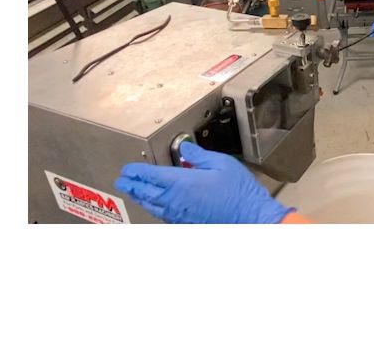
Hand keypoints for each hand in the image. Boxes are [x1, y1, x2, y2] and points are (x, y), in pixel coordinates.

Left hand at [114, 142, 293, 223]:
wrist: (250, 218)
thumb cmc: (239, 193)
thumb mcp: (222, 164)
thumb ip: (199, 155)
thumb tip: (185, 149)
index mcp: (183, 183)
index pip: (151, 176)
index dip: (136, 171)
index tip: (128, 169)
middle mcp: (176, 201)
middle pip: (146, 193)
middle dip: (132, 185)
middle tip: (122, 180)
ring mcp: (180, 215)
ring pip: (152, 206)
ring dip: (140, 197)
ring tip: (133, 191)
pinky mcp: (186, 223)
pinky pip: (163, 214)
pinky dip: (153, 207)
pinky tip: (155, 205)